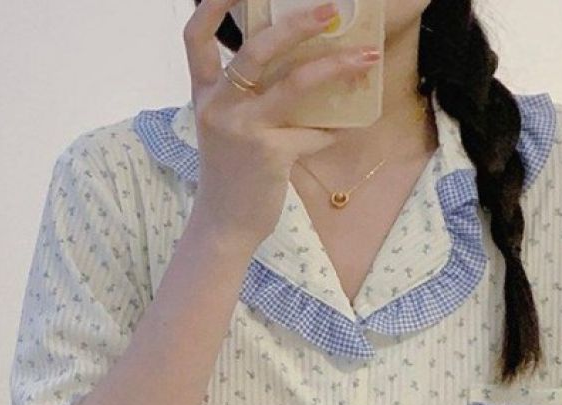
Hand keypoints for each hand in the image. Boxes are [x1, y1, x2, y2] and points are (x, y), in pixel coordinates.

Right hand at [184, 0, 381, 248]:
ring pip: (295, 84)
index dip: (213, 4)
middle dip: (297, 24)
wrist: (224, 225)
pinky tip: (343, 129)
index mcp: (205, 93)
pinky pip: (312, 133)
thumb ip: (247, 98)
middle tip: (331, 10)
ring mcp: (244, 129)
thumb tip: (299, 68)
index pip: (196, 37)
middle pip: (257, 49)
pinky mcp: (269, 155)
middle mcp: (220, 105)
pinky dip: (332, 131)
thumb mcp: (227, 129)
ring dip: (335, 68)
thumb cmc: (231, 175)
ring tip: (365, 58)